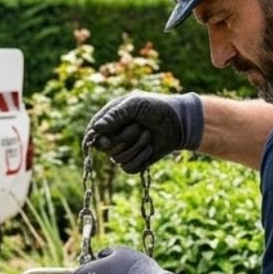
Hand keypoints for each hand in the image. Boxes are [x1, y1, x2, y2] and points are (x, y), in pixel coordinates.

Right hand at [84, 92, 202, 173]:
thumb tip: (96, 129)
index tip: (106, 140)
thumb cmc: (157, 108)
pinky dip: (142, 159)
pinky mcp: (133, 161)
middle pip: (106, 147)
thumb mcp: (136, 105)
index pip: (93, 132)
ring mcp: (122, 149)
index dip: (98, 139)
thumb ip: (116, 115)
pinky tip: (150, 148)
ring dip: (137, 147)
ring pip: (118, 159)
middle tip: (139, 126)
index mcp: (109, 119)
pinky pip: (128, 168)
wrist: (179, 122)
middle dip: (125, 138)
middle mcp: (113, 135)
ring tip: (148, 134)